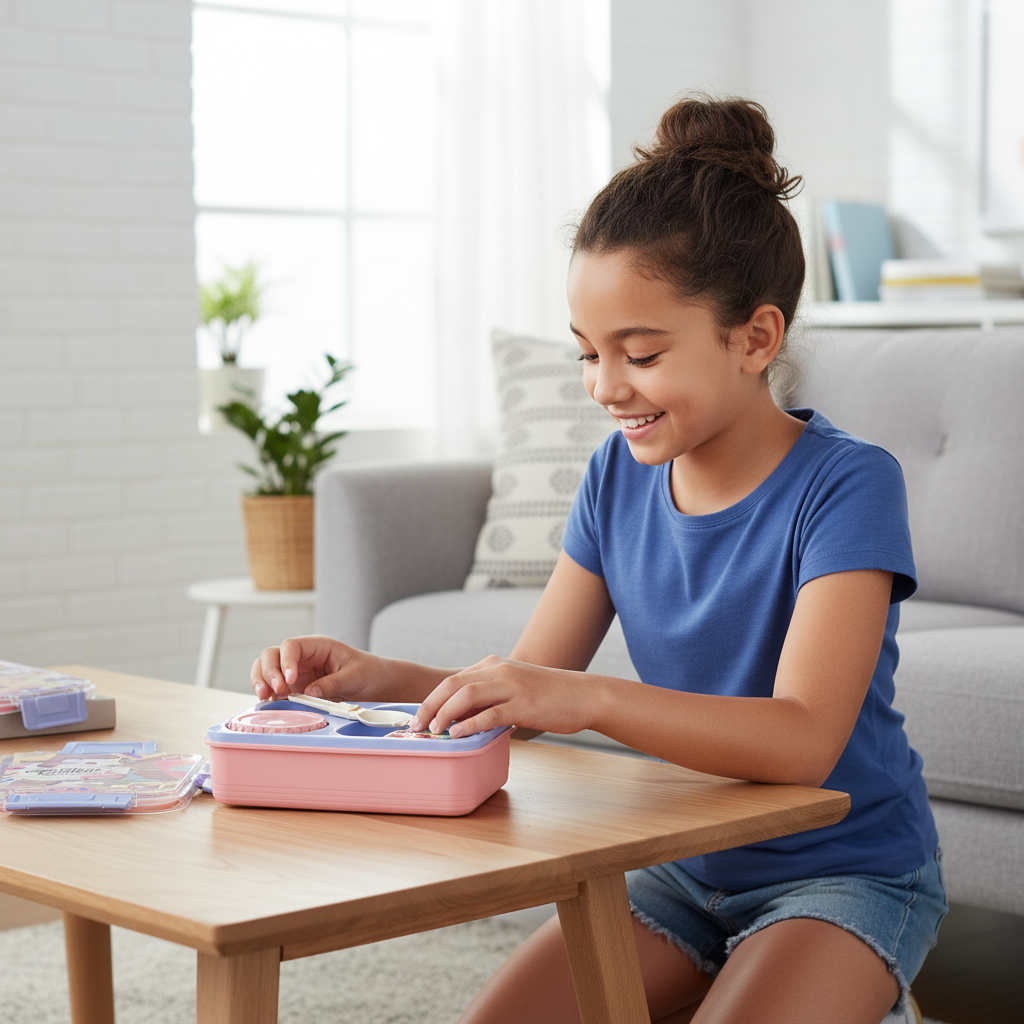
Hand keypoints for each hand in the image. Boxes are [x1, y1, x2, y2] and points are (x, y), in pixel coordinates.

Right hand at [250, 634, 386, 702]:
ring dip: (261, 682)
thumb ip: (333, 683)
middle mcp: (302, 658)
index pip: (291, 646)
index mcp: (317, 646)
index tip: (291, 679)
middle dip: (268, 672)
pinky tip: (271, 706)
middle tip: (276, 689)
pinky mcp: (296, 689)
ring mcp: (296, 673)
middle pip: (271, 656)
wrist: (375, 684)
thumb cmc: (368, 672)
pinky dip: (269, 697)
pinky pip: (275, 690)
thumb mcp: (355, 676)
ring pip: (267, 671)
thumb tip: (310, 692)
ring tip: (265, 698)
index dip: (286, 660)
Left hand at [409, 656, 593, 737]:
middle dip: (430, 706)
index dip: (431, 699)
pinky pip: (489, 713)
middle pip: (453, 684)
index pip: (453, 679)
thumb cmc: (550, 696)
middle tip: (416, 727)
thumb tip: (462, 719)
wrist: (584, 695)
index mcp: (495, 665)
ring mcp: (511, 686)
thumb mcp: (514, 689)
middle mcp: (499, 670)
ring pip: (466, 695)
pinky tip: (458, 734)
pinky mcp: (523, 704)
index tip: (419, 718)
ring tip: (434, 731)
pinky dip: (470, 724)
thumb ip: (490, 699)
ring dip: (445, 714)